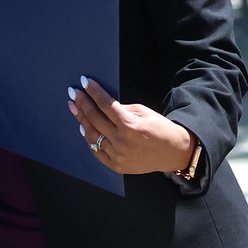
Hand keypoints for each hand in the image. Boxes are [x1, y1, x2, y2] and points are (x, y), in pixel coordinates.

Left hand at [68, 77, 195, 174]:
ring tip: (74, 108)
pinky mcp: (116, 165)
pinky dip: (88, 139)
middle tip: (73, 93)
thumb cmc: (160, 128)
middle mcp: (121, 141)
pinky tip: (83, 127)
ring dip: (81, 120)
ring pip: (92, 135)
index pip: (105, 104)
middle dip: (82, 103)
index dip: (93, 92)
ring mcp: (118, 155)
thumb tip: (102, 104)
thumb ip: (121, 109)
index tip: (84, 82)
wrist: (174, 152)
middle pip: (94, 118)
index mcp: (130, 125)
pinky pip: (96, 151)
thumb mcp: (144, 112)